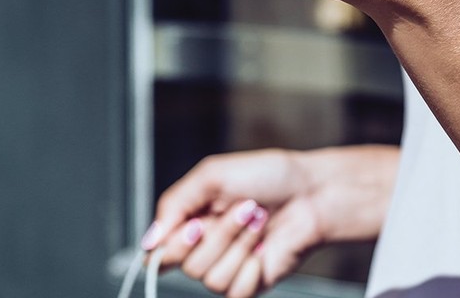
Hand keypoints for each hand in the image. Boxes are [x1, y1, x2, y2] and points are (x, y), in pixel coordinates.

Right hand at [143, 146, 398, 296]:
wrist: (311, 191)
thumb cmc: (268, 175)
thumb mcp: (213, 174)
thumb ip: (174, 203)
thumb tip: (148, 242)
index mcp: (192, 219)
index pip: (159, 252)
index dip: (174, 243)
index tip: (198, 222)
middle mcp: (206, 247)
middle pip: (186, 265)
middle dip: (220, 233)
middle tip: (245, 207)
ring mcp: (228, 266)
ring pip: (211, 278)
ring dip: (240, 244)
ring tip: (260, 220)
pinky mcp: (250, 283)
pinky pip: (234, 293)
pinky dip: (250, 269)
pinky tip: (264, 249)